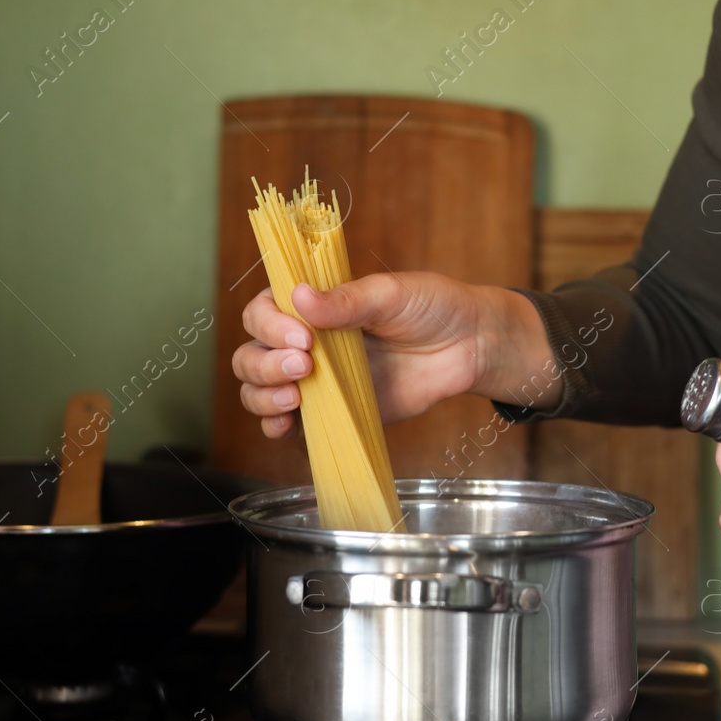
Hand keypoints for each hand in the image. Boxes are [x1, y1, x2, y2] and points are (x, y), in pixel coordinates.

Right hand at [233, 272, 552, 439]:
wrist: (469, 347)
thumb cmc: (431, 308)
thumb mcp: (391, 294)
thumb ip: (348, 300)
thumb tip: (300, 297)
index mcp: (313, 304)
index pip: (262, 312)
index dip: (269, 325)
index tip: (301, 335)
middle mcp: (304, 341)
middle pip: (251, 355)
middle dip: (265, 364)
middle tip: (304, 366)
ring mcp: (315, 380)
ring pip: (259, 390)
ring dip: (263, 395)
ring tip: (295, 396)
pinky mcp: (332, 413)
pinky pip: (289, 424)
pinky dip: (276, 426)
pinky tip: (287, 423)